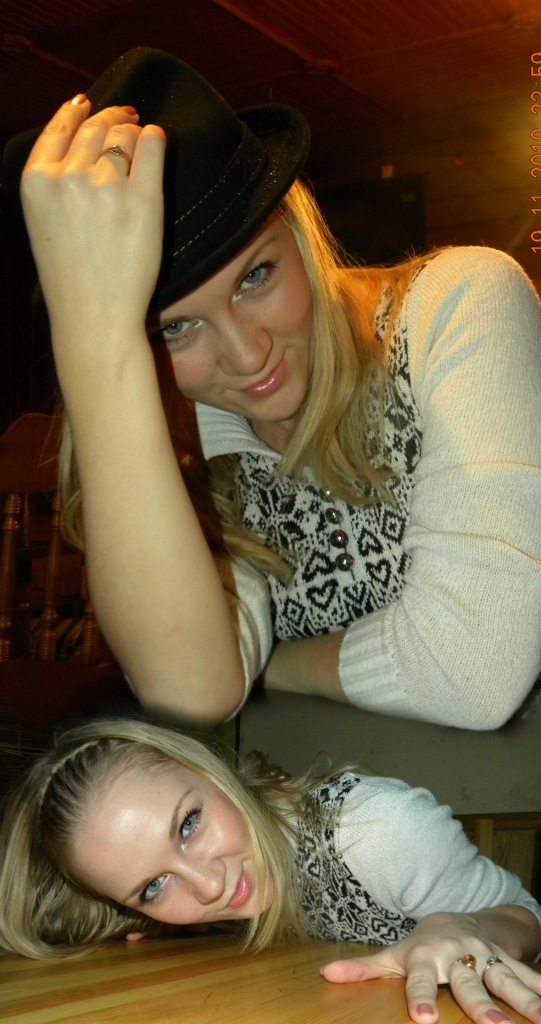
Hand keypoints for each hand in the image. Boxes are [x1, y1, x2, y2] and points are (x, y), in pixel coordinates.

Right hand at [19, 95, 165, 346]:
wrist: (94, 316)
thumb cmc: (71, 277)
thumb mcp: (41, 221)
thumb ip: (52, 182)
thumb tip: (79, 144)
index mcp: (36, 180)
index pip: (59, 127)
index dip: (76, 111)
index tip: (88, 104)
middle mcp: (68, 176)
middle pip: (95, 126)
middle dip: (111, 118)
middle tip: (126, 117)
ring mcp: (107, 186)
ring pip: (124, 133)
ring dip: (134, 131)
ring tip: (141, 138)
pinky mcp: (144, 199)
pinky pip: (153, 146)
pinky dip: (156, 139)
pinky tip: (156, 142)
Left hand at [320, 914, 540, 1023]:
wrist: (459, 916)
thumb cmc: (421, 945)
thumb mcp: (393, 954)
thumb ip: (363, 968)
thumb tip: (325, 975)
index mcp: (426, 956)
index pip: (421, 978)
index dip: (421, 997)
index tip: (424, 1019)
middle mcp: (459, 955)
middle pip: (470, 982)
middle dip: (482, 1005)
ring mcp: (487, 957)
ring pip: (508, 979)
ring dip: (526, 999)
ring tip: (540, 1019)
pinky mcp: (509, 960)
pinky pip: (531, 975)